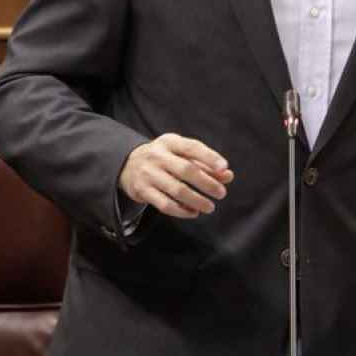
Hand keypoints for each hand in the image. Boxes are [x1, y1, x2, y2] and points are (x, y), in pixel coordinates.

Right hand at [118, 133, 233, 218]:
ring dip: (197, 200)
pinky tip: (193, 212)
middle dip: (207, 183)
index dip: (209, 157)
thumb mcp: (181, 154)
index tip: (224, 168)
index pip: (192, 147)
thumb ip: (205, 164)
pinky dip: (182, 211)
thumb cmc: (164, 158)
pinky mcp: (142, 191)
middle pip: (186, 170)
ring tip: (210, 207)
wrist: (128, 164)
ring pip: (176, 190)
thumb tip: (227, 176)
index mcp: (169, 142)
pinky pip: (165, 204)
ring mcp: (148, 173)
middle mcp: (157, 156)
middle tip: (221, 193)